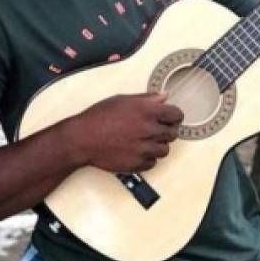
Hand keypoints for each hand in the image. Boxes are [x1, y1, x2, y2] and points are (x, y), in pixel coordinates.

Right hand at [61, 93, 183, 172]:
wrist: (82, 138)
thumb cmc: (100, 116)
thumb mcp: (123, 100)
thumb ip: (147, 98)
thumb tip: (164, 97)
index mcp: (148, 111)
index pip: (177, 115)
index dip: (174, 116)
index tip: (169, 118)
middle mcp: (149, 130)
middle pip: (173, 134)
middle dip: (166, 131)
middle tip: (153, 129)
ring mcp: (144, 149)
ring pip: (164, 150)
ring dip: (157, 145)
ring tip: (143, 141)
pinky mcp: (137, 164)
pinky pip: (153, 163)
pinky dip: (147, 158)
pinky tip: (136, 151)